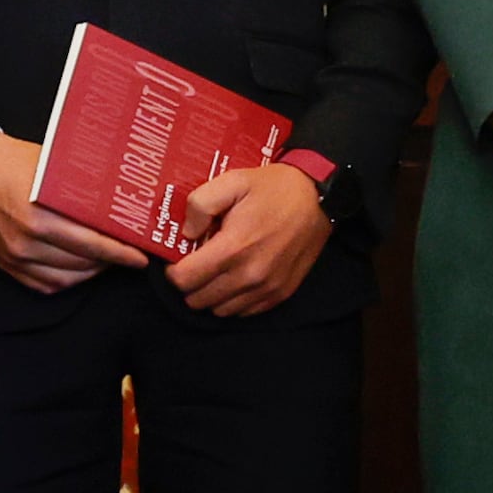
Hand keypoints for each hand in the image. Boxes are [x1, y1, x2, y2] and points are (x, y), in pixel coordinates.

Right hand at [0, 126, 149, 294]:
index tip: (140, 257)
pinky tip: (80, 268)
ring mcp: (14, 256)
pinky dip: (66, 280)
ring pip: (65, 279)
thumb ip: (83, 190)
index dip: (120, 253)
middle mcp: (26, 242)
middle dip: (110, 262)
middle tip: (128, 254)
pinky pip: (44, 285)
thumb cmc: (15, 162)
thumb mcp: (54, 169)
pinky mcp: (6, 263)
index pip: (92, 244)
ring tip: (106, 260)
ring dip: (90, 273)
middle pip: (82, 263)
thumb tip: (121, 203)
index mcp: (39, 217)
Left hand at [168, 161, 327, 316]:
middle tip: (198, 263)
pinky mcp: (280, 294)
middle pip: (198, 300)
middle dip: (190, 283)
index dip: (174, 270)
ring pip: (219, 310)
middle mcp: (249, 275)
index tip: (179, 258)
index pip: (184, 280)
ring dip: (211, 294)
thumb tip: (187, 233)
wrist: (318, 198)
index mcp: (233, 248)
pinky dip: (234, 300)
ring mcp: (266, 288)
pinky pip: (244, 312)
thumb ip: (200, 204)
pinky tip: (237, 278)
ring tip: (218, 270)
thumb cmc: (272, 188)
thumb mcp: (232, 181)